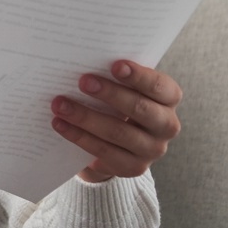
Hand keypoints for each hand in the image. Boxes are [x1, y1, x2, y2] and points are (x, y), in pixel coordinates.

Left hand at [50, 60, 182, 182]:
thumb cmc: (117, 104)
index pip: (160, 86)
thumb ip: (113, 77)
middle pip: (140, 109)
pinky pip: (104, 151)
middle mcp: (166, 125)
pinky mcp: (133, 167)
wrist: (115, 145)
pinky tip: (60, 124)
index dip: (139, 76)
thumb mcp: (122, 89)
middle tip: (82, 81)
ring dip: (86, 117)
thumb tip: (83, 60)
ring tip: (60, 105)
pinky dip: (79, 136)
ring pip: (119, 132)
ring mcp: (152, 149)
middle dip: (110, 94)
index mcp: (168, 99)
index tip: (115, 65)